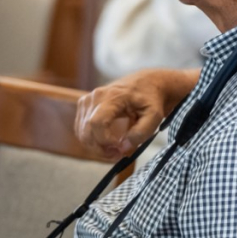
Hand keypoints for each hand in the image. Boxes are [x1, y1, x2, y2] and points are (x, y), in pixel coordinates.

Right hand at [75, 69, 197, 158]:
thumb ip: (141, 133)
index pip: (97, 123)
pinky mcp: (84, 105)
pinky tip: (108, 141)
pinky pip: (81, 129)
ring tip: (115, 148)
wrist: (146, 84)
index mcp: (112, 96)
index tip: (121, 149)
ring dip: (97, 147)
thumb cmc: (150, 100)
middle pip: (86, 131)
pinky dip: (92, 140)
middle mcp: (95, 96)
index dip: (105, 141)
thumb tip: (123, 147)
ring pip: (82, 133)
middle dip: (101, 148)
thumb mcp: (154, 116)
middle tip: (119, 153)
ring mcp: (87, 100)